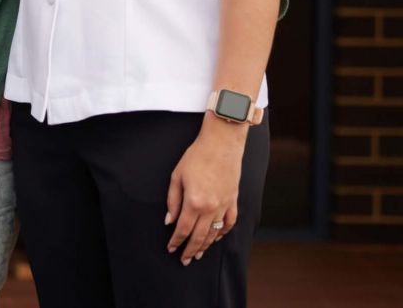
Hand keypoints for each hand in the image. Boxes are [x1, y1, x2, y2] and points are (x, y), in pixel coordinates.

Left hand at [164, 116, 246, 264]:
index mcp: (194, 202)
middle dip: (190, 250)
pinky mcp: (233, 200)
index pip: (183, 229)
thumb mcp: (177, 176)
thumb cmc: (197, 156)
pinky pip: (229, 223)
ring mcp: (224, 205)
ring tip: (198, 254)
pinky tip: (216, 238)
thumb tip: (169, 221)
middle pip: (198, 236)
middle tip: (184, 260)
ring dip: (205, 246)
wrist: (221, 143)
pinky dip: (223, 233)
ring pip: (214, 233)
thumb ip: (172, 201)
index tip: (171, 248)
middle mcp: (210, 207)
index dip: (176, 241)